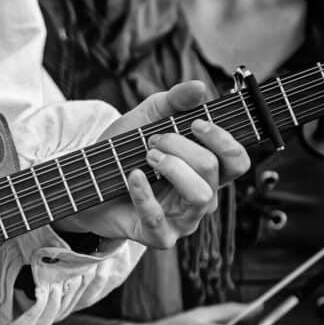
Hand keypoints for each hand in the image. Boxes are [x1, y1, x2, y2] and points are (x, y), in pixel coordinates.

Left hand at [55, 81, 249, 247]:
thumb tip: (199, 87)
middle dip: (183, 147)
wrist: (86, 185)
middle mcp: (201, 198)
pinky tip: (131, 175)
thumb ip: (172, 103)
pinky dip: (144, 193)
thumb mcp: (145, 120)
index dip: (224, 140)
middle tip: (153, 140)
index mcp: (206, 173)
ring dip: (173, 169)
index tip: (195, 123)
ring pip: (199, 196)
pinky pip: (159, 218)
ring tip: (147, 157)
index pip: (237, 160)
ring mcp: (183, 221)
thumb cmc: (121, 155)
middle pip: (213, 170)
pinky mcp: (159, 237)